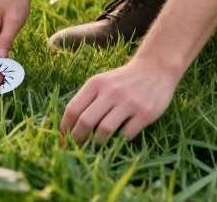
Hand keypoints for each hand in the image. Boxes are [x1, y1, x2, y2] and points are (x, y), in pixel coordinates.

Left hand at [59, 57, 180, 143]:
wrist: (154, 69)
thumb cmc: (122, 80)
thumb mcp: (101, 82)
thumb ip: (87, 99)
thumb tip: (69, 125)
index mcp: (95, 84)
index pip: (73, 108)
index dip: (65, 126)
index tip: (62, 138)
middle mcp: (110, 92)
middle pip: (86, 121)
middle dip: (77, 138)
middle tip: (76, 147)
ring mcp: (128, 103)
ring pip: (104, 130)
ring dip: (97, 142)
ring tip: (96, 146)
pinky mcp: (145, 113)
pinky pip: (126, 134)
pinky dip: (119, 140)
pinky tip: (118, 139)